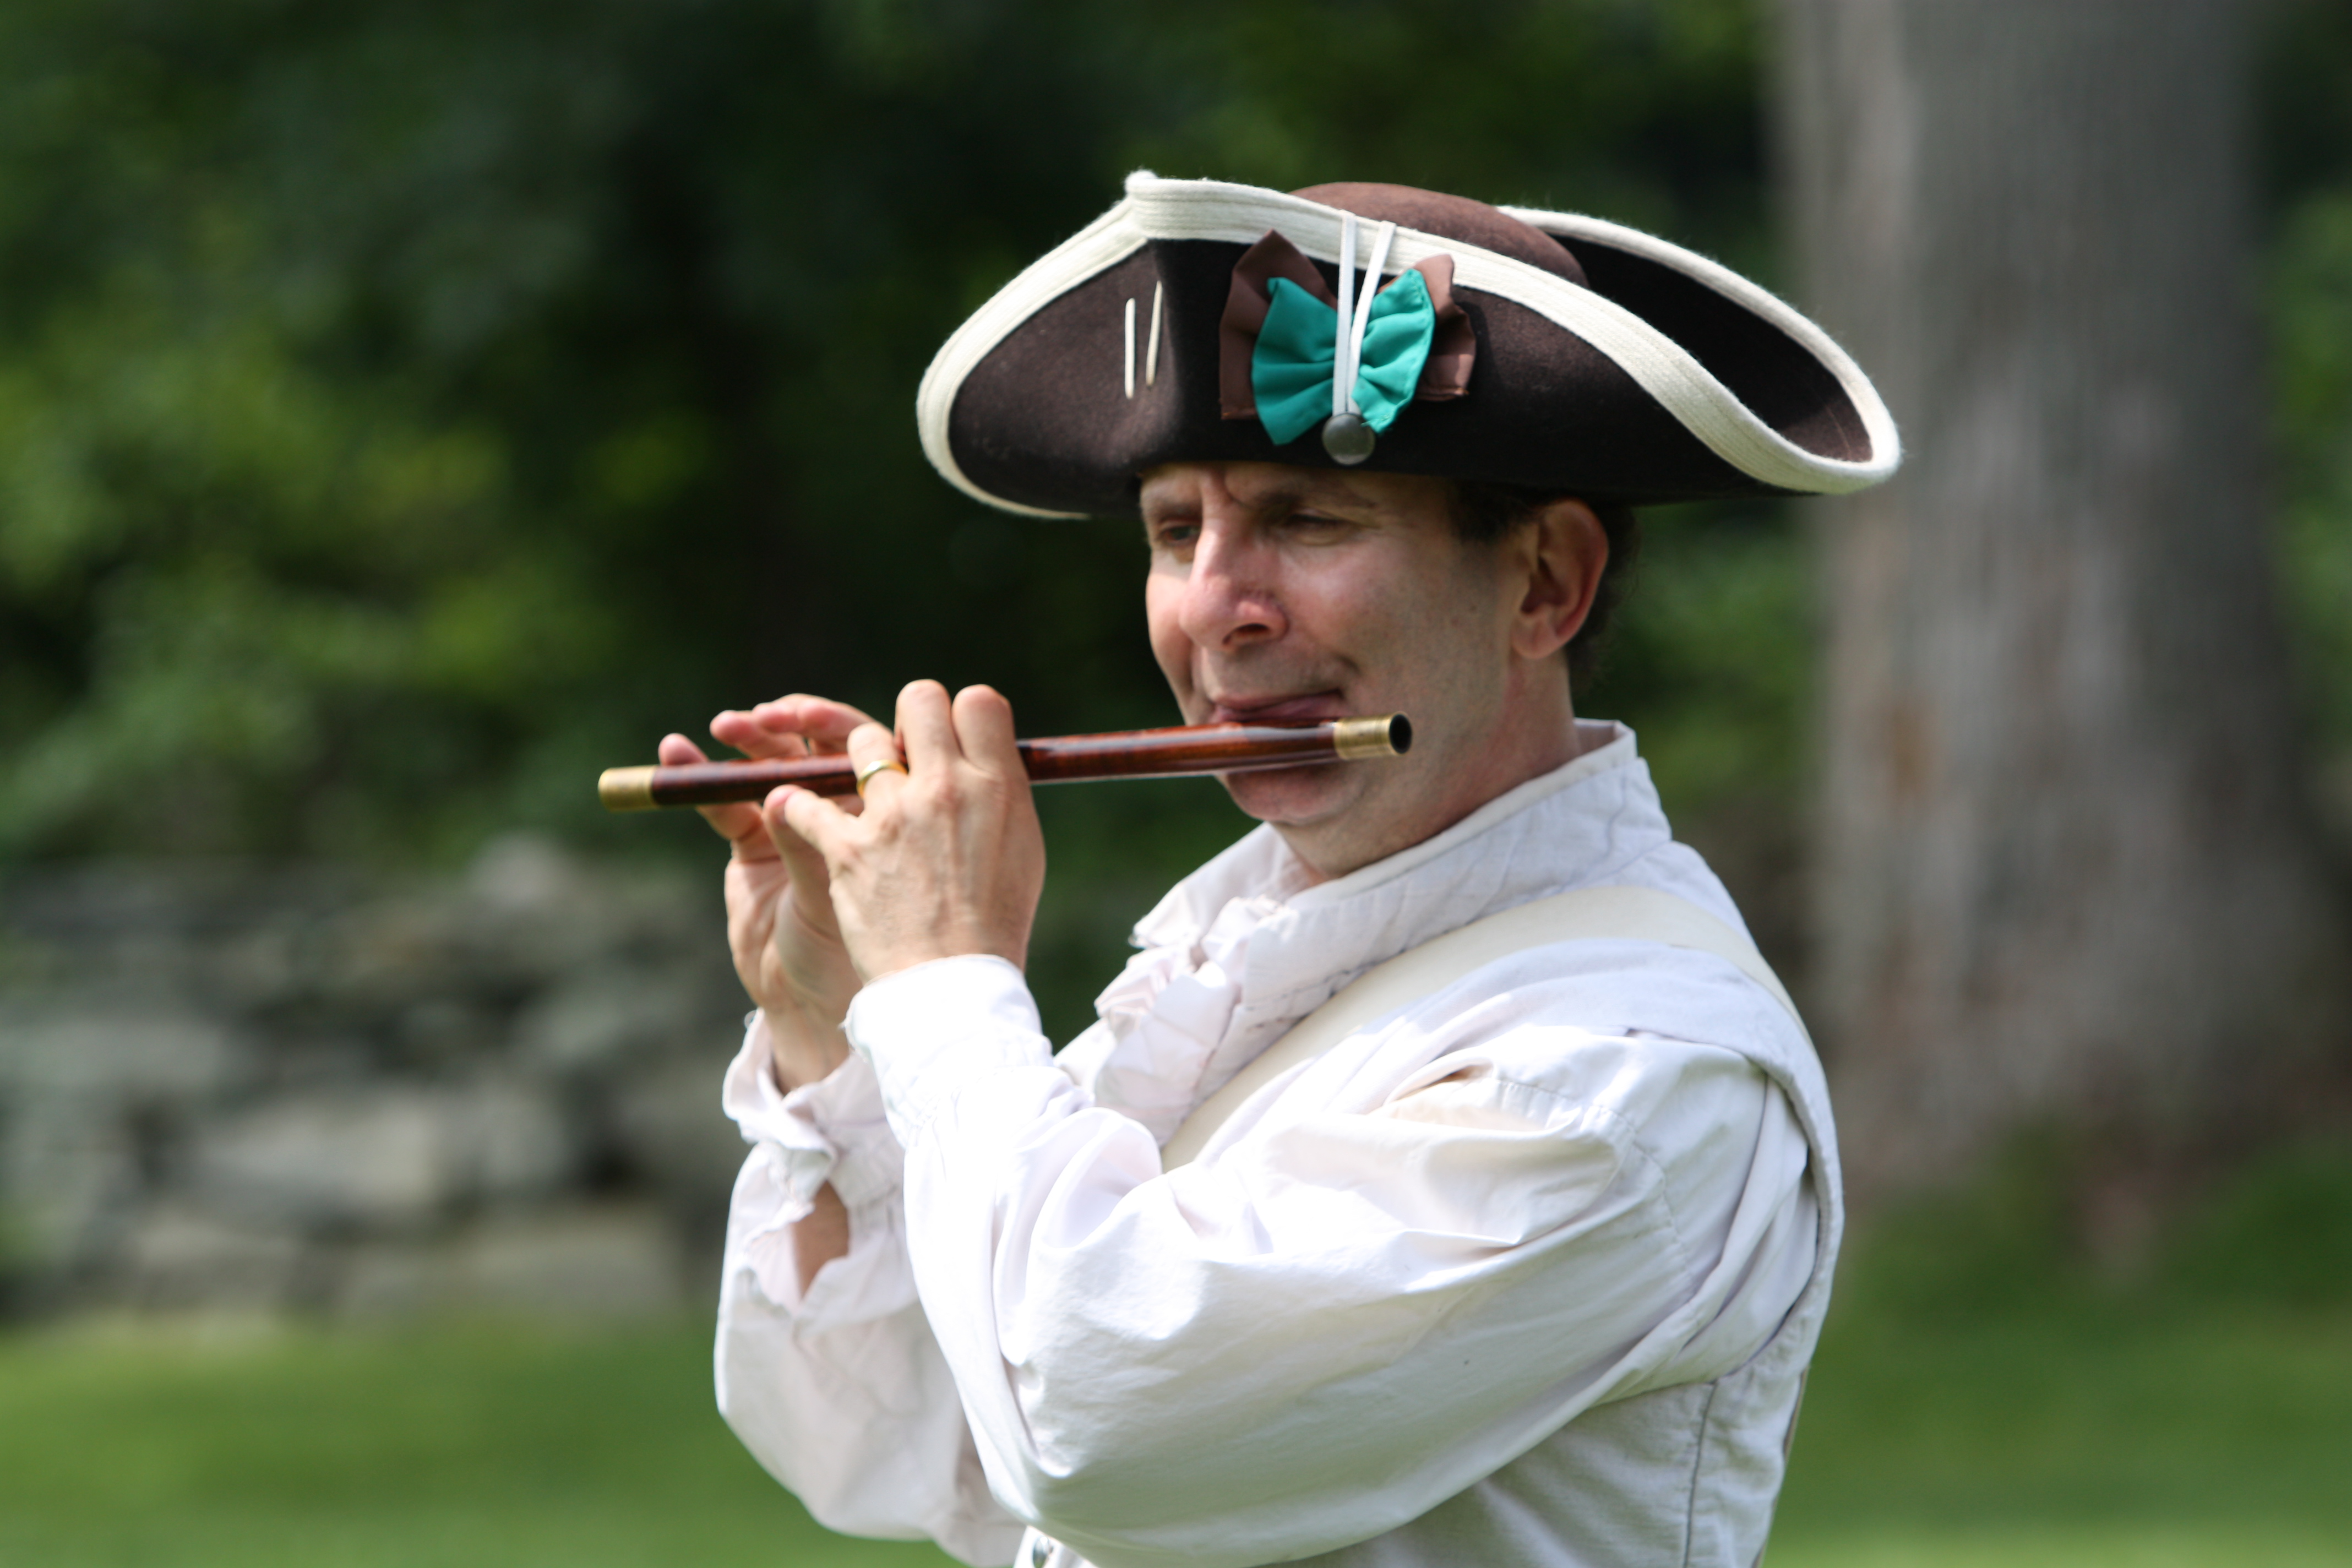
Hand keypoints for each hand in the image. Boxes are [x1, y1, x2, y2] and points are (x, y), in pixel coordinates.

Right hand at [660, 694, 874, 1090]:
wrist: (817, 1004)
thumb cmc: (849, 952)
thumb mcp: (834, 894)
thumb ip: (809, 845)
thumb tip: (780, 797)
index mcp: (879, 810)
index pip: (860, 748)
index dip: (832, 725)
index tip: (804, 717)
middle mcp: (840, 809)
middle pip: (811, 747)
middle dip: (784, 725)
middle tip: (760, 717)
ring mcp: (794, 824)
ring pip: (768, 769)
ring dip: (746, 743)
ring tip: (723, 727)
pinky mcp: (753, 844)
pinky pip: (726, 803)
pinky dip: (702, 779)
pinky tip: (676, 753)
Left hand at [778, 681, 1045, 984]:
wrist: (956, 987)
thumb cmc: (995, 924)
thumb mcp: (1022, 849)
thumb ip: (999, 794)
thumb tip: (984, 760)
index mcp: (997, 786)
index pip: (979, 701)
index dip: (961, 715)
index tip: (953, 739)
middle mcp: (945, 787)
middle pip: (918, 699)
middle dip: (909, 718)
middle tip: (905, 750)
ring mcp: (892, 814)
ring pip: (859, 741)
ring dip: (858, 761)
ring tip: (862, 795)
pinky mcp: (846, 848)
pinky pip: (805, 802)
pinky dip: (797, 808)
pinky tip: (799, 815)